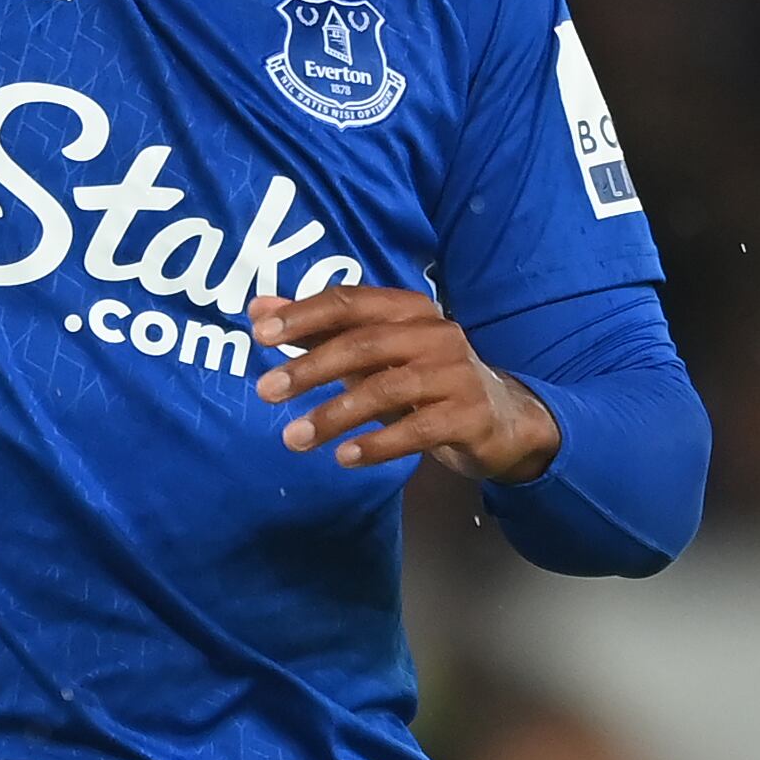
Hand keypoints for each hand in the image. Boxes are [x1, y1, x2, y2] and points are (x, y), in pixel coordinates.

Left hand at [251, 286, 559, 484]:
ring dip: (335, 415)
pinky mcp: (469, 416)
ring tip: (294, 438)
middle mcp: (435, 333)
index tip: (260, 335)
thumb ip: (318, 330)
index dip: (304, 315)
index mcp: (409, 309)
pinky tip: (344, 457)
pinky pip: (418, 430)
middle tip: (266, 391)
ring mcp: (455, 374)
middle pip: (364, 344)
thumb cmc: (423, 380)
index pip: (350, 302)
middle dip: (310, 368)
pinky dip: (378, 444)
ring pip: (387, 389)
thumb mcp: (372, 352)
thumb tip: (258, 309)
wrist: (501, 419)